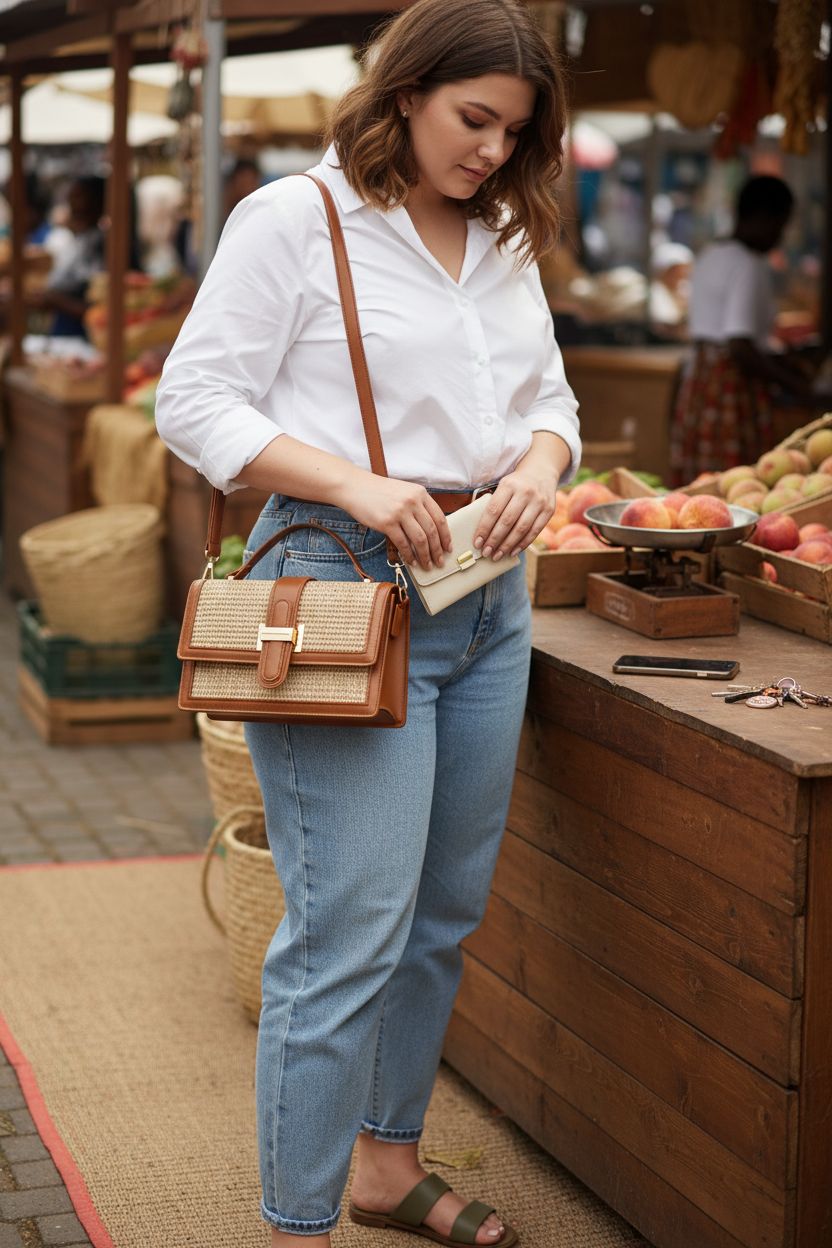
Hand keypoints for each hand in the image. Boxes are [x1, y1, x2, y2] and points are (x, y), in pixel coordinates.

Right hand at [338, 471, 451, 570]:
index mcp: (420, 493)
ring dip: (425, 556)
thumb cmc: (379, 492)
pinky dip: (409, 555)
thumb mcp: (404, 492)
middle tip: (439, 562)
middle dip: (437, 550)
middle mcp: (413, 501)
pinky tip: (411, 561)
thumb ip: (418, 506)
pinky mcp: (387, 523)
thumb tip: (431, 531)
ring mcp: (400, 512)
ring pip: (420, 540)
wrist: (356, 487)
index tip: (447, 547)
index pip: (440, 518)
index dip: (446, 536)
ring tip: (427, 565)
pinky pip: (403, 543)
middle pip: (432, 531)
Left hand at [473, 435, 567, 559]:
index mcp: (509, 485)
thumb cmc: (516, 484)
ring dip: (507, 545)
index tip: (477, 542)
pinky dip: (523, 544)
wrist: (542, 472)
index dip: (484, 529)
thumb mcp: (503, 486)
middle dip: (494, 540)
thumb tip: (481, 532)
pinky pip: (534, 531)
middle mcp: (525, 492)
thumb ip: (494, 504)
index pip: (493, 510)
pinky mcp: (549, 510)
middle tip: (486, 552)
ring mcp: (539, 502)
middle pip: (507, 521)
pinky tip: (513, 551)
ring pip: (521, 529)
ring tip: (497, 555)